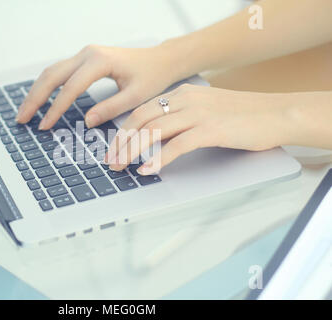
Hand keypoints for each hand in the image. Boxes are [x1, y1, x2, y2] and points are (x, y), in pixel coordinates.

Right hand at [16, 44, 186, 129]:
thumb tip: (86, 121)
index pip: (71, 87)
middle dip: (35, 98)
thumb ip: (111, 108)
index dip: (56, 108)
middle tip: (22, 119)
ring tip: (25, 112)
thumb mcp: (135, 96)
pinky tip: (40, 100)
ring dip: (36, 91)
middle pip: (52, 75)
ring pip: (52, 71)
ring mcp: (84, 54)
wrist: (160, 60)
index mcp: (99, 61)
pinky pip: (59, 71)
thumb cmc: (151, 76)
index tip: (45, 125)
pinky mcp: (84, 59)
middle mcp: (88, 53)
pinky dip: (46, 86)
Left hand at [105, 84, 294, 174]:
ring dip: (133, 151)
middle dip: (121, 143)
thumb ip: (181, 120)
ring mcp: (198, 113)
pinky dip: (158, 158)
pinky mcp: (211, 129)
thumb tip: (155, 139)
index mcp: (182, 94)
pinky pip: (177, 145)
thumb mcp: (205, 110)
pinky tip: (148, 169)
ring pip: (153, 131)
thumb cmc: (242, 116)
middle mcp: (186, 100)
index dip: (123, 131)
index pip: (141, 111)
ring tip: (122, 168)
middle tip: (111, 162)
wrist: (277, 113)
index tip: (113, 148)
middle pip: (141, 120)